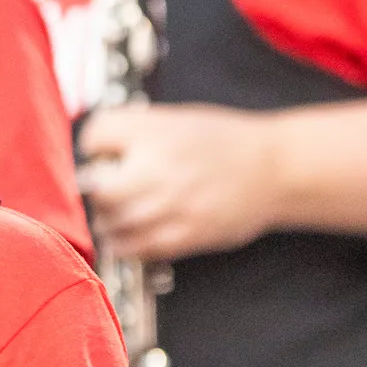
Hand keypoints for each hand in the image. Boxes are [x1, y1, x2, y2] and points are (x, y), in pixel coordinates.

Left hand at [78, 103, 279, 260]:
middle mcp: (160, 167)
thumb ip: (131, 130)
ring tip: (114, 214)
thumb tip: (92, 149)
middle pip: (97, 187)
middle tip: (103, 189)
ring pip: (111, 221)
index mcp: (155, 131)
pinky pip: (137, 248)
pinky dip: (124, 244)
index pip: (95, 136)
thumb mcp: (173, 119)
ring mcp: (171, 205)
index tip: (100, 154)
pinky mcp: (185, 235)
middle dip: (95, 190)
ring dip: (105, 220)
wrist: (274, 169)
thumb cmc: (223, 141)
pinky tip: (129, 235)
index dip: (92, 147)